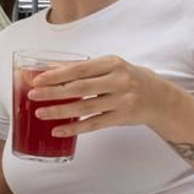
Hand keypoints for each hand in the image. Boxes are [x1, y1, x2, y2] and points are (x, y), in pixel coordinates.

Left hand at [27, 55, 182, 136]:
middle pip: (80, 88)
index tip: (37, 79)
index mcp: (112, 64)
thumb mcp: (111, 68)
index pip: (80, 68)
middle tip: (33, 95)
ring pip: (85, 108)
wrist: (160, 98)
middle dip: (53, 92)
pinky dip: (74, 128)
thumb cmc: (129, 79)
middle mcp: (118, 81)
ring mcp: (122, 101)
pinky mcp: (122, 118)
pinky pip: (94, 124)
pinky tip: (58, 130)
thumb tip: (50, 71)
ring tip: (40, 113)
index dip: (57, 74)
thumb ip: (84, 69)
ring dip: (59, 111)